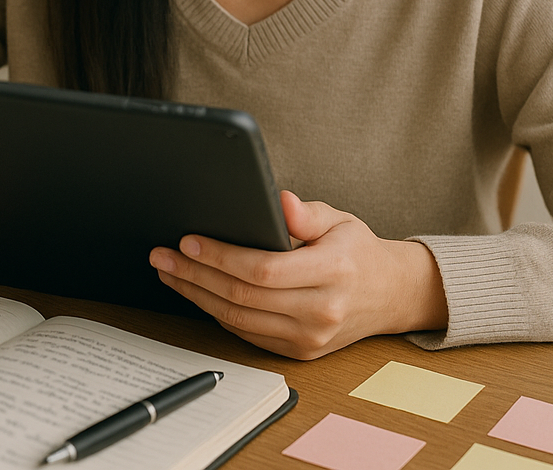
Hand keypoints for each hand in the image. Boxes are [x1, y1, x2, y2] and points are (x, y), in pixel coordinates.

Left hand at [148, 191, 447, 358]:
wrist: (390, 295)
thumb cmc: (357, 251)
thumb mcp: (339, 220)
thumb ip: (306, 212)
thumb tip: (279, 200)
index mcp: (334, 272)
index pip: (265, 269)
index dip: (221, 257)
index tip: (188, 241)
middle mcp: (323, 311)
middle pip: (244, 297)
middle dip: (195, 275)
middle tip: (162, 256)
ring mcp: (311, 338)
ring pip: (240, 319)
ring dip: (197, 295)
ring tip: (169, 273)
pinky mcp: (300, 352)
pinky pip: (248, 333)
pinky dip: (217, 313)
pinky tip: (196, 292)